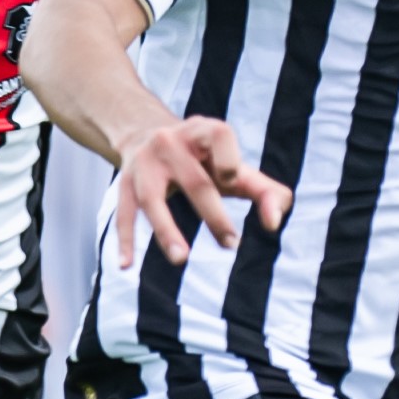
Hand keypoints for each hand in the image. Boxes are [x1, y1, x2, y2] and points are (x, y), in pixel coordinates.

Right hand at [113, 116, 291, 268]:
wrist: (146, 132)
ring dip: (166, 231)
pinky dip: (125, 240)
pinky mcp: (125, 182)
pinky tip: (127, 265)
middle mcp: (171, 142)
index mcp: (203, 132)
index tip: (233, 182)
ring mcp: (145, 163)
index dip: (227, 159)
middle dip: (213, 214)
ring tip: (181, 259)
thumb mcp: (234, 167)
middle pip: (194, 181)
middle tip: (231, 244)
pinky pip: (125, 214)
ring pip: (153, 199)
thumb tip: (273, 223)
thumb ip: (265, 192)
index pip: (219, 136)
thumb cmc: (205, 160)